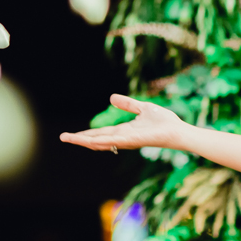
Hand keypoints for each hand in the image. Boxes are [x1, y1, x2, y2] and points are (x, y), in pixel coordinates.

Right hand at [59, 94, 186, 152]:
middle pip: (96, 140)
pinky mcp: (132, 141)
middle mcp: (122, 139)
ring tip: (68, 138)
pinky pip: (113, 141)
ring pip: (100, 142)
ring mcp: (126, 141)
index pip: (100, 134)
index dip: (86, 134)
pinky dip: (99, 141)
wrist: (178, 131)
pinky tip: (88, 140)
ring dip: (83, 140)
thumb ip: (127, 104)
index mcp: (123, 131)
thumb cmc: (165, 122)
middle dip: (79, 139)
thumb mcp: (142, 108)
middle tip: (62, 137)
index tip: (71, 134)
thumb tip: (111, 98)